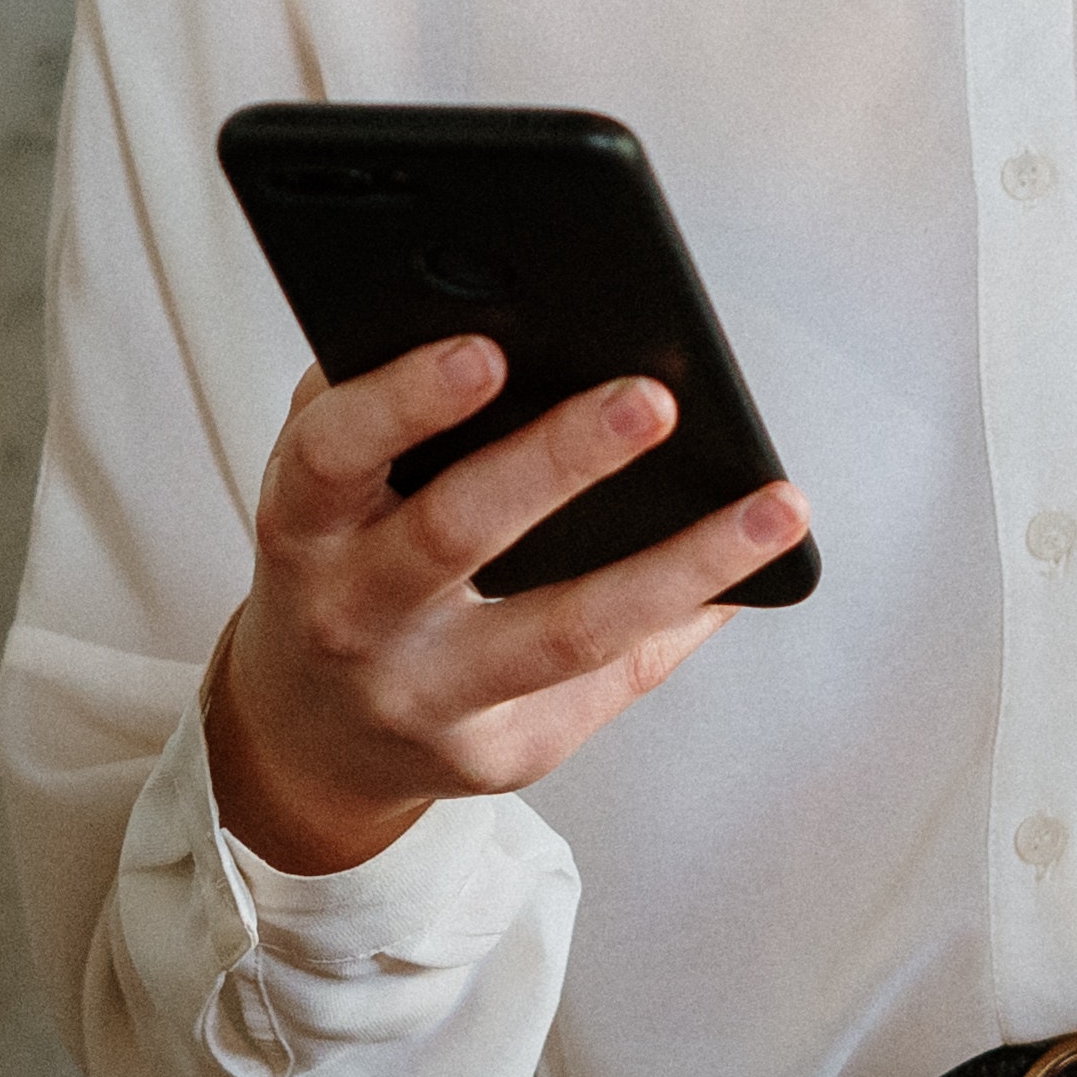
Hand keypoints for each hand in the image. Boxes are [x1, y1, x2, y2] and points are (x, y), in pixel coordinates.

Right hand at [204, 337, 805, 875]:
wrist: (313, 734)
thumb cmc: (343, 556)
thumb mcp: (332, 482)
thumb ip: (386, 402)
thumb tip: (530, 320)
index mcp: (302, 525)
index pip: (335, 454)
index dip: (406, 401)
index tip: (489, 348)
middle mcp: (351, 619)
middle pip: (456, 536)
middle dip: (559, 462)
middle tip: (653, 399)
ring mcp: (427, 699)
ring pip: (568, 631)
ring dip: (682, 563)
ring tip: (775, 507)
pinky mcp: (501, 756)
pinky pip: (614, 676)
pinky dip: (686, 614)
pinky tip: (752, 572)